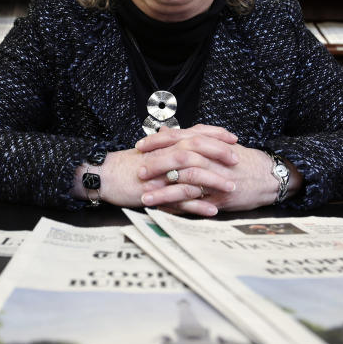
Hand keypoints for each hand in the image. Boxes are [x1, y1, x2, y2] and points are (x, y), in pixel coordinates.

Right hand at [72, 126, 238, 209]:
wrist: (105, 175)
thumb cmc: (128, 164)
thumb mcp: (152, 150)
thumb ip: (171, 144)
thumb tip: (189, 140)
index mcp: (166, 143)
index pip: (195, 133)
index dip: (216, 134)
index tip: (233, 138)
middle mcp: (165, 154)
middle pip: (197, 148)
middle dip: (219, 153)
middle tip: (237, 159)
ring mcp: (161, 174)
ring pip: (192, 173)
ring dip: (213, 181)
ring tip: (231, 188)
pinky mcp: (156, 193)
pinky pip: (180, 200)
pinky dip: (198, 205)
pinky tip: (212, 210)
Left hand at [133, 125, 298, 215]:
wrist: (269, 176)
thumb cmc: (241, 160)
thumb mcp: (217, 144)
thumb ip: (191, 139)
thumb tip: (164, 132)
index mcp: (208, 143)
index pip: (179, 137)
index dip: (158, 142)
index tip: (140, 146)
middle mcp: (211, 158)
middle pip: (179, 157)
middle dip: (157, 164)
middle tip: (139, 171)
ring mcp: (216, 178)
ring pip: (186, 181)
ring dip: (164, 190)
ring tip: (145, 196)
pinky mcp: (221, 197)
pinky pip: (197, 202)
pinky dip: (179, 206)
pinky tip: (165, 210)